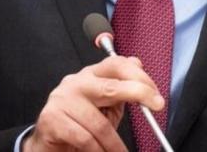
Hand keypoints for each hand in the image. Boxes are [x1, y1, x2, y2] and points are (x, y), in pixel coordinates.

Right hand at [23, 55, 164, 151]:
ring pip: (99, 123)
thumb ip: (122, 89)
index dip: (139, 76)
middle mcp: (76, 82)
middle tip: (155, 110)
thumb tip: (139, 64)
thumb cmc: (81, 124)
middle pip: (111, 86)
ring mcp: (62, 99)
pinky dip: (98, 151)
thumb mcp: (106, 106)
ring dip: (115, 144)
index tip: (156, 95)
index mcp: (91, 75)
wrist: (50, 143)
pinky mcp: (52, 119)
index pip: (117, 64)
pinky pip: (84, 139)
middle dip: (138, 95)